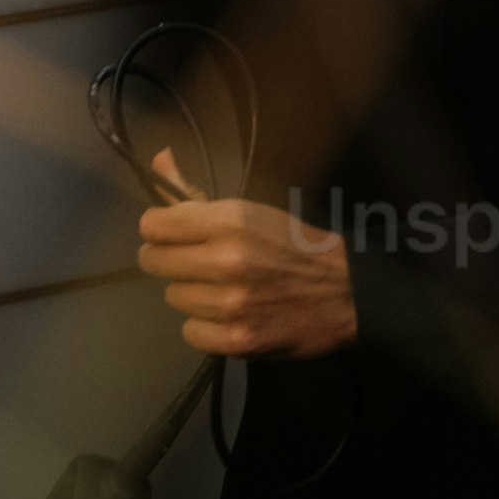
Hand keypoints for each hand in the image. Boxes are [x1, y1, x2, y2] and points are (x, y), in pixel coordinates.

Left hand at [136, 155, 357, 359]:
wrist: (345, 291)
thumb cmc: (292, 246)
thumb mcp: (247, 211)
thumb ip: (193, 193)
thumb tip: (158, 158)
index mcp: (229, 220)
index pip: (153, 225)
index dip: (161, 231)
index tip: (176, 236)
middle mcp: (226, 260)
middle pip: (155, 262)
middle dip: (173, 261)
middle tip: (200, 265)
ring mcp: (231, 304)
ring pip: (174, 298)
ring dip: (194, 295)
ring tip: (224, 290)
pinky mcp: (238, 340)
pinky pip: (191, 332)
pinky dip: (206, 328)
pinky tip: (230, 317)